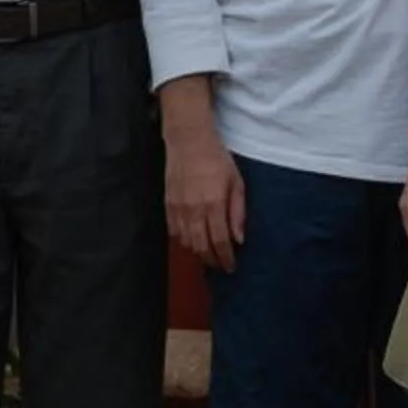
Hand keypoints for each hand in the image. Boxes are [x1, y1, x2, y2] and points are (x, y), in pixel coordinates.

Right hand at [164, 122, 246, 271]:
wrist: (188, 141)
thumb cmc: (216, 159)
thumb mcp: (236, 182)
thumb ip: (238, 212)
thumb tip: (239, 238)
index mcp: (214, 204)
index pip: (220, 242)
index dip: (226, 259)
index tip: (231, 267)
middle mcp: (194, 210)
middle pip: (202, 248)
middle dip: (212, 261)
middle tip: (221, 266)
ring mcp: (178, 209)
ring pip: (187, 242)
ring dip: (198, 253)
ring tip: (208, 254)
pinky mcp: (168, 205)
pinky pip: (174, 232)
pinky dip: (183, 241)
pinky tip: (191, 240)